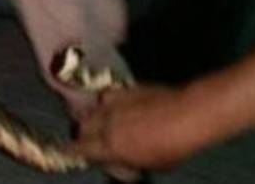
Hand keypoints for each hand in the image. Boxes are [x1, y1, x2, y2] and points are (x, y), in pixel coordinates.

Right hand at [73, 85, 211, 170]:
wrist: (188, 114)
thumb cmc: (174, 146)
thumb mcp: (153, 165)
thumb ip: (129, 163)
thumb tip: (122, 164)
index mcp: (111, 146)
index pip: (78, 149)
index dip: (70, 151)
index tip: (66, 152)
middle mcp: (106, 123)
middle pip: (81, 127)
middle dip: (83, 135)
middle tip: (91, 141)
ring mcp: (113, 103)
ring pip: (90, 110)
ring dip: (92, 118)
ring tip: (100, 123)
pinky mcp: (123, 90)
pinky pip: (105, 97)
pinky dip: (106, 104)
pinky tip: (116, 107)